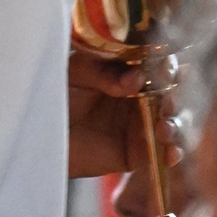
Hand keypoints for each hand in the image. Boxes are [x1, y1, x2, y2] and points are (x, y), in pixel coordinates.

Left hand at [67, 52, 180, 178]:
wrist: (39, 131)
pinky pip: (161, 152)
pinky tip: (170, 151)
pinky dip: (172, 152)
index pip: (158, 64)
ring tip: (164, 126)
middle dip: (174, 94)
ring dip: (176, 123)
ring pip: (174, 121)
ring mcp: (141, 124)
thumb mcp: (76, 72)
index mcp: (130, 71)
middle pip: (172, 93)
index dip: (167, 64)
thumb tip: (137, 78)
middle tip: (167, 96)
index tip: (165, 65)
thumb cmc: (57, 94)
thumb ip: (104, 72)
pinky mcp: (136, 152)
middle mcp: (142, 96)